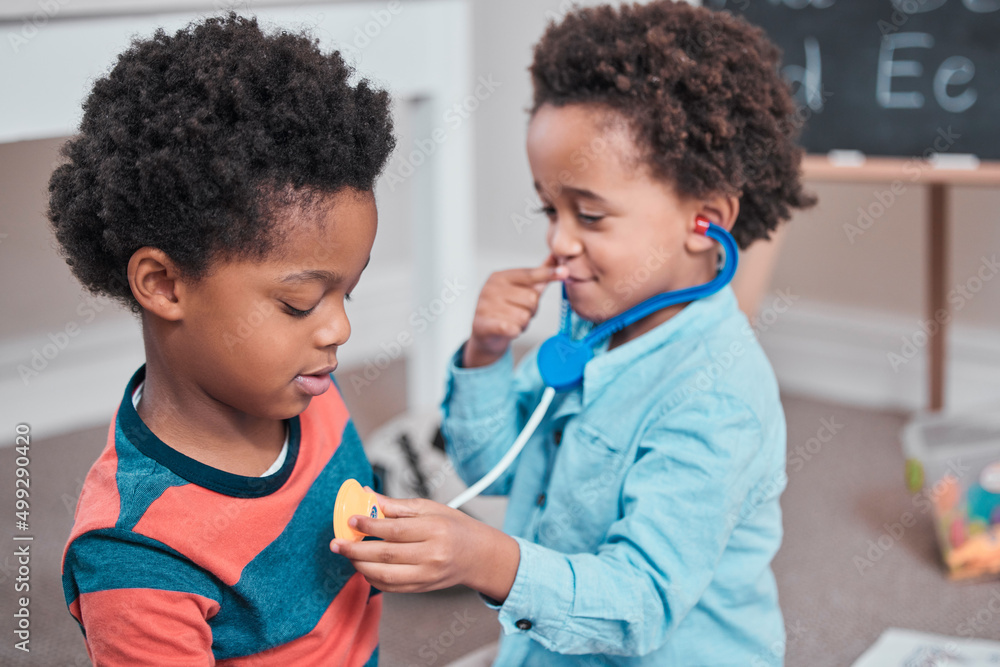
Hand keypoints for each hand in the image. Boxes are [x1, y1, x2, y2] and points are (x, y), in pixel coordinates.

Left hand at [330, 492, 519, 599]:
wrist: (478, 555)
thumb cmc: (454, 527)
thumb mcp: (430, 508)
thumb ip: (397, 505)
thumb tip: (368, 496)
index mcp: (436, 530)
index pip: (395, 530)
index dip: (369, 525)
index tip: (351, 520)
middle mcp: (432, 555)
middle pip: (386, 554)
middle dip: (356, 549)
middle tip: (337, 542)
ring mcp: (427, 576)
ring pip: (384, 575)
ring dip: (360, 565)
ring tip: (347, 553)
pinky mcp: (422, 588)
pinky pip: (390, 587)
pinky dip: (372, 577)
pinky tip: (363, 566)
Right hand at [463, 256, 567, 367]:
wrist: (485, 334)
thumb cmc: (506, 309)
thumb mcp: (522, 289)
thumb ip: (539, 274)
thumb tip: (556, 256)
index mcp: (500, 277)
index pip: (529, 274)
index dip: (548, 274)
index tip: (564, 271)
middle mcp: (491, 289)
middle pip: (531, 298)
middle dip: (532, 309)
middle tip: (519, 311)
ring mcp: (485, 306)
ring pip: (524, 316)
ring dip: (523, 323)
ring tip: (512, 321)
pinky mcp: (484, 325)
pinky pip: (513, 328)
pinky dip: (515, 331)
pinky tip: (509, 329)